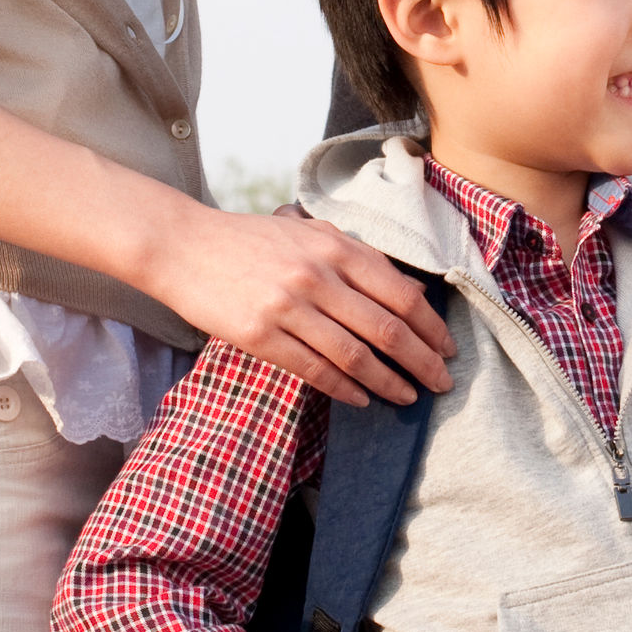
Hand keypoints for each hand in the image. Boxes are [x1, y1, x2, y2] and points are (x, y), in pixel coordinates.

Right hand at [142, 204, 457, 408]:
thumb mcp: (307, 232)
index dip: (431, 327)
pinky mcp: (260, 337)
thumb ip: (353, 256)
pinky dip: (345, 389)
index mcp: (335, 247)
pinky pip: (314, 371)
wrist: (183, 246)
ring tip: (408, 398)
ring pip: (355, 356)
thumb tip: (405, 290)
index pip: (401, 294)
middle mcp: (317, 276)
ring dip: (389, 382)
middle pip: (387, 329)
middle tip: (443, 382)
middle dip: (423, 361)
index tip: (448, 349)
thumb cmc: (249, 239)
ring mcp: (288, 308)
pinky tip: (362, 399)